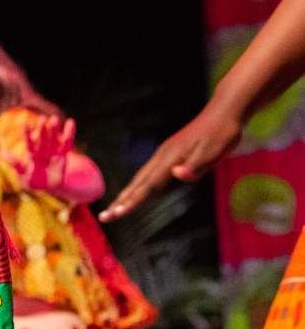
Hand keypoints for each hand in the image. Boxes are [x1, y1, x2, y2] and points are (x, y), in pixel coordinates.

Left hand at [10, 116, 75, 191]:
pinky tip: (71, 122)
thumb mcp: (23, 175)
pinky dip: (69, 133)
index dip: (26, 135)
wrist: (48, 187)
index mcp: (31, 155)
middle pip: (42, 140)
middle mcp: (41, 151)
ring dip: (54, 130)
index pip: (29, 144)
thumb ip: (15, 164)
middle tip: (42, 118)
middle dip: (42, 130)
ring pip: (53, 139)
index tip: (24, 124)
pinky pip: (66, 144)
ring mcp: (52, 152)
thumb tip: (2, 153)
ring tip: (54, 119)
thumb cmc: (32, 181)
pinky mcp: (63, 155)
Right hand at [99, 102, 241, 220]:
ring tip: (115, 208)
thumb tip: (176, 175)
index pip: (148, 185)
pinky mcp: (169, 153)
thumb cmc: (222, 133)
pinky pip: (149, 173)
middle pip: (138, 183)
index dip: (132, 201)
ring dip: (127, 194)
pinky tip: (136, 190)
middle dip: (121, 201)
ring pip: (141, 178)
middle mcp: (162, 156)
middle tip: (105, 217)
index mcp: (171, 158)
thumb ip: (195, 165)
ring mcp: (164, 154)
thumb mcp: (215, 151)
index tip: (116, 213)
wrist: (223, 111)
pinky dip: (138, 185)